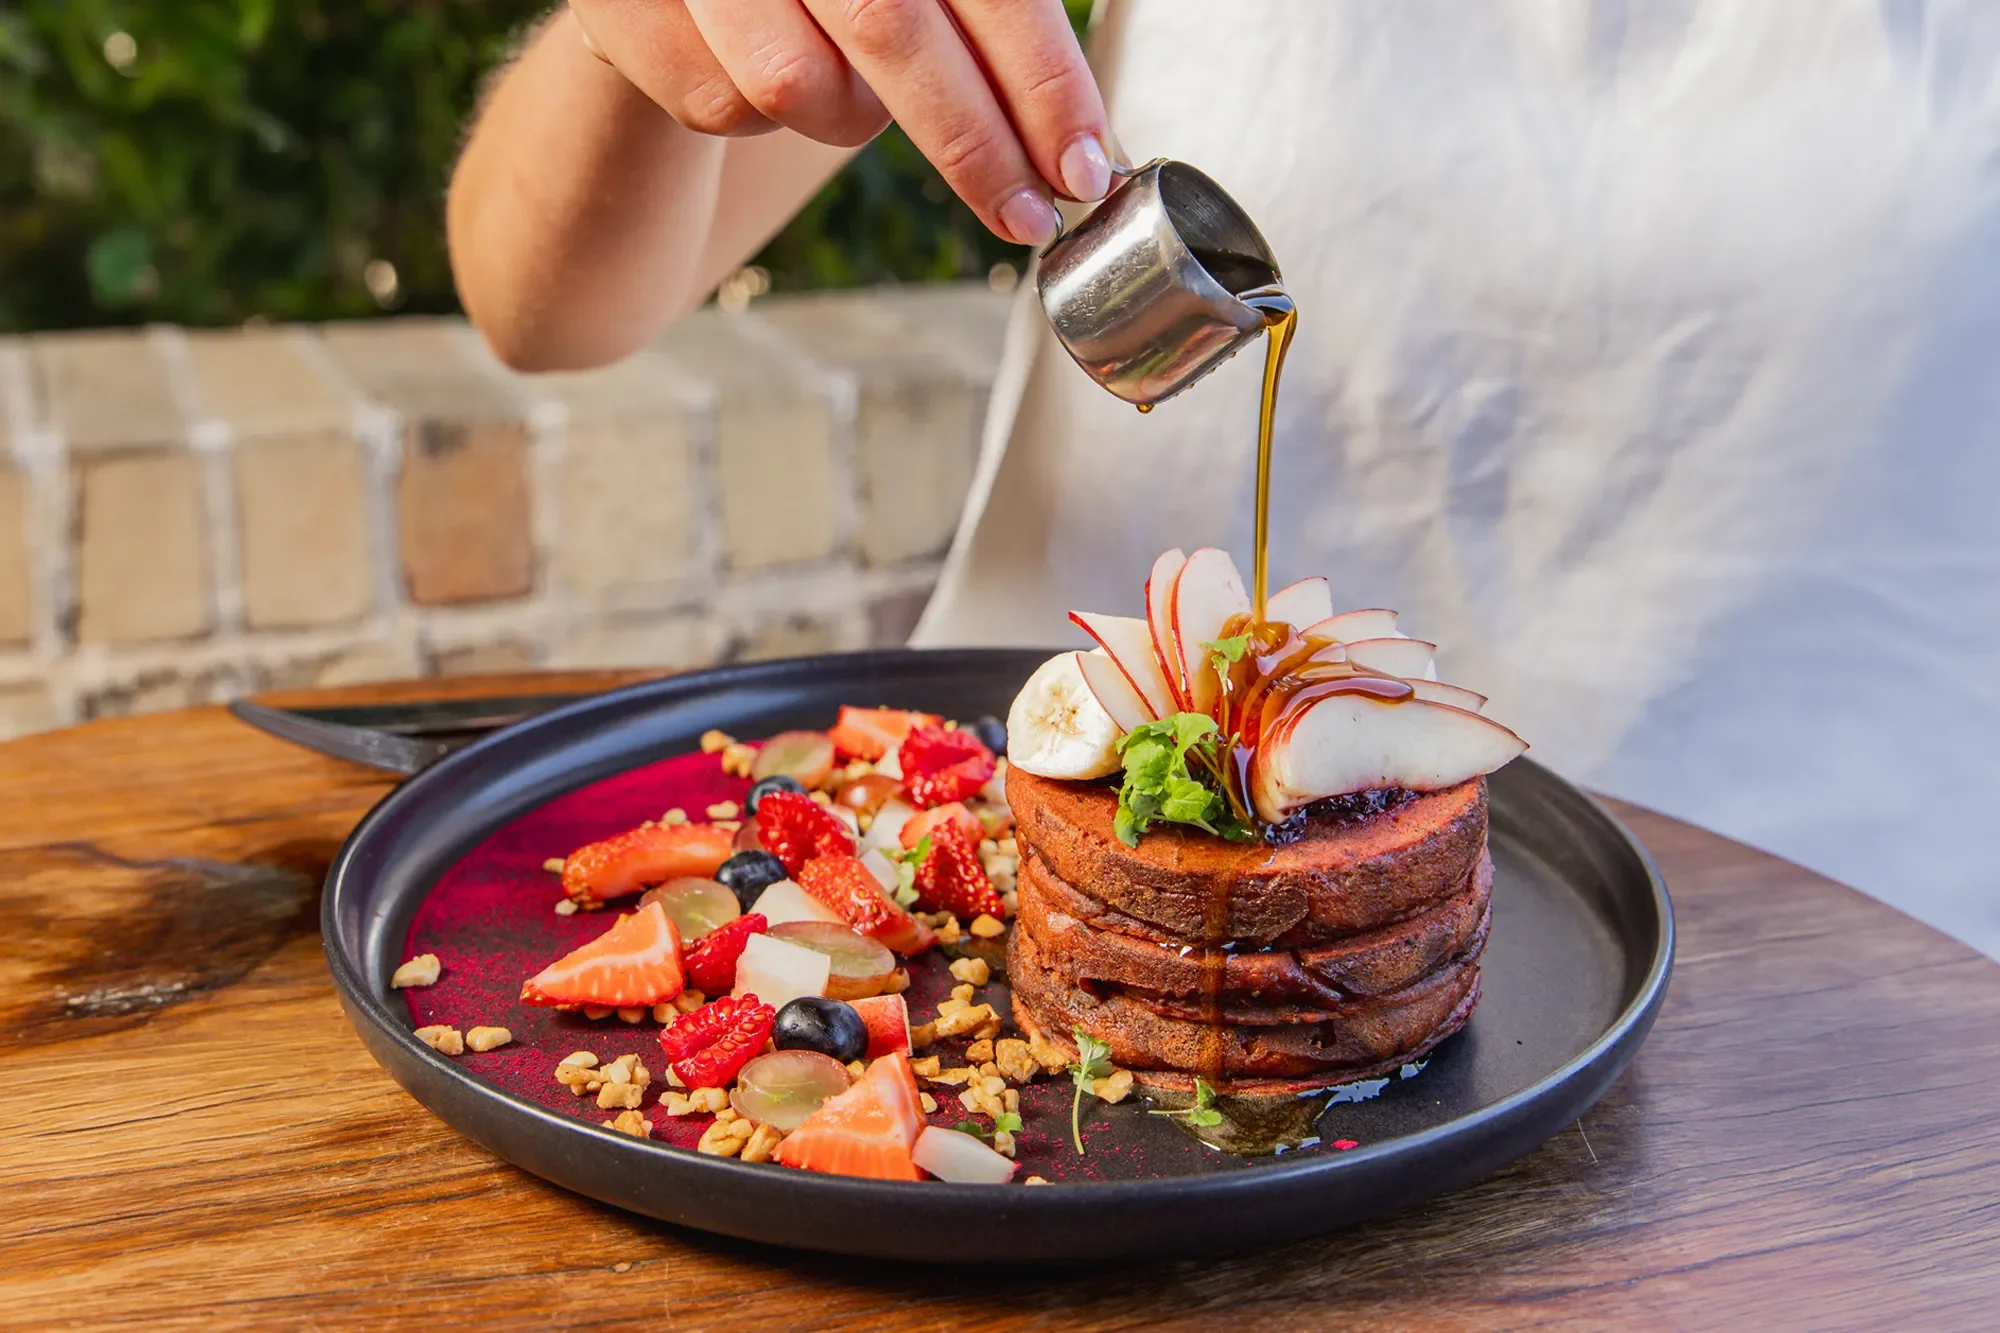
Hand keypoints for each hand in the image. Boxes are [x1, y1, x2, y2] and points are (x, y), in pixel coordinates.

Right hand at [569, 0, 1110, 244]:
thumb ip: (988, 17)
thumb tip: (1081, 140)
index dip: (1042, 78)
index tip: (1084, 166)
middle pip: (894, 27)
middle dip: (975, 143)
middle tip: (1028, 216)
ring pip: (798, 84)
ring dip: (843, 116)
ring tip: (844, 86)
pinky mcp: (623, 7)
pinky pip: (721, 107)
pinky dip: (756, 116)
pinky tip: (749, 66)